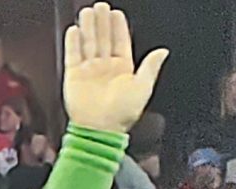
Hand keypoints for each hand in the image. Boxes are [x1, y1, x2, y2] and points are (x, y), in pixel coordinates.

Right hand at [60, 4, 169, 137]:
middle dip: (101, 22)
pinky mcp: (73, 77)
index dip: (118, 27)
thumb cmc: (122, 113)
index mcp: (122, 69)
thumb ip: (151, 66)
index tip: (116, 13)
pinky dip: (72, 43)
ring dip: (88, 27)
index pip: (120, 42)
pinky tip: (74, 30)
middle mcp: (104, 69)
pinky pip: (72, 56)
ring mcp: (88, 72)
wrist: (100, 129)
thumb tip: (163, 51)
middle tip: (100, 6)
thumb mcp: (143, 87)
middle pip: (102, 39)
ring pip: (88, 43)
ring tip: (87, 11)